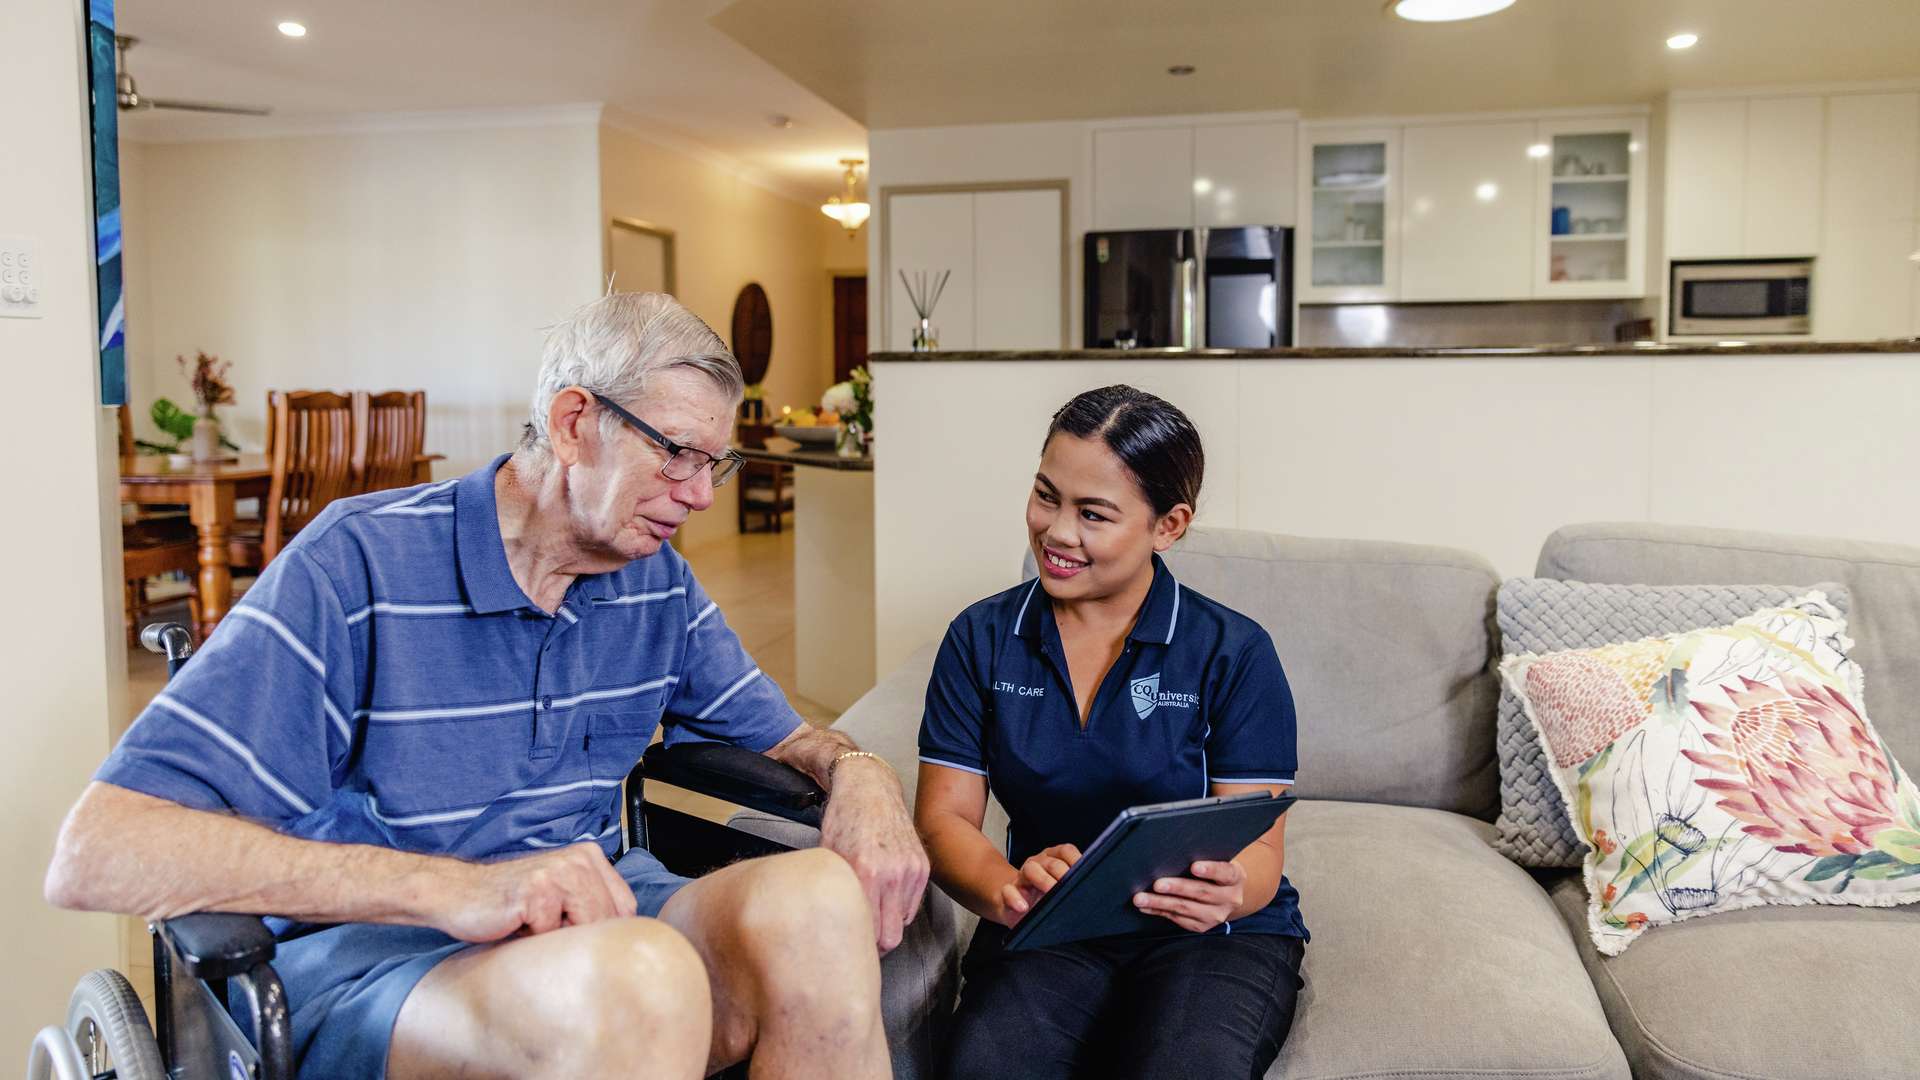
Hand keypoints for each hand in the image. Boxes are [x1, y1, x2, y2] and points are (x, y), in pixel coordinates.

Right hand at [435, 843, 637, 942]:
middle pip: (606, 921)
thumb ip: (593, 904)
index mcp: (590, 856)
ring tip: (530, 923)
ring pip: (582, 928)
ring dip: (554, 936)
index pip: (624, 907)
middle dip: (575, 935)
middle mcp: (579, 859)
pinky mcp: (537, 892)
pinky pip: (550, 935)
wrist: (456, 894)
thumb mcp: (560, 896)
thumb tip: (628, 936)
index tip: (571, 930)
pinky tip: (514, 923)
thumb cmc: (509, 903)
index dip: (601, 929)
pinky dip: (531, 939)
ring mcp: (558, 872)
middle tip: (542, 926)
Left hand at [818, 756, 931, 953]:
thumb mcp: (828, 855)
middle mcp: (893, 873)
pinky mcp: (923, 866)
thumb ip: (835, 892)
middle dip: (875, 943)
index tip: (850, 948)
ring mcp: (911, 869)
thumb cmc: (844, 819)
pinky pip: (912, 904)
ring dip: (888, 924)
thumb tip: (833, 925)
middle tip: (860, 940)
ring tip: (871, 913)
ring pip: (903, 923)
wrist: (869, 788)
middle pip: (891, 937)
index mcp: (866, 873)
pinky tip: (884, 895)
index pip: (869, 933)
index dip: (858, 946)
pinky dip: (899, 907)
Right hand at [998, 843, 1080, 926]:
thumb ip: (1072, 883)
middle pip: (1051, 862)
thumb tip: (1092, 886)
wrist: (1014, 904)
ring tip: (1050, 892)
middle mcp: (1038, 864)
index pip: (1066, 851)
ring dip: (1043, 880)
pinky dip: (1015, 898)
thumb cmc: (1043, 896)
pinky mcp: (1007, 892)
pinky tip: (1023, 907)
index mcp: (1052, 859)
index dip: (1076, 859)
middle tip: (1071, 886)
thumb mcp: (1059, 887)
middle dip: (1062, 873)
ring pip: (1030, 870)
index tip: (1086, 871)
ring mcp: (1022, 877)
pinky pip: (1008, 890)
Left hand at [1133, 859, 1244, 933]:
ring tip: (1141, 898)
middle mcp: (1229, 899)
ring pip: (1186, 909)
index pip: (1224, 873)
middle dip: (1177, 888)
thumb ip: (1203, 856)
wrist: (1228, 894)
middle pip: (1201, 892)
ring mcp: (1216, 915)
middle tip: (1157, 884)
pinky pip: (1178, 919)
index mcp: (1235, 878)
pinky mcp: (1202, 926)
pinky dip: (1159, 911)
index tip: (1194, 866)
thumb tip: (1171, 850)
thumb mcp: (1218, 860)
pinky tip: (1146, 906)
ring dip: (1161, 903)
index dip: (1210, 870)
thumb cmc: (1216, 871)